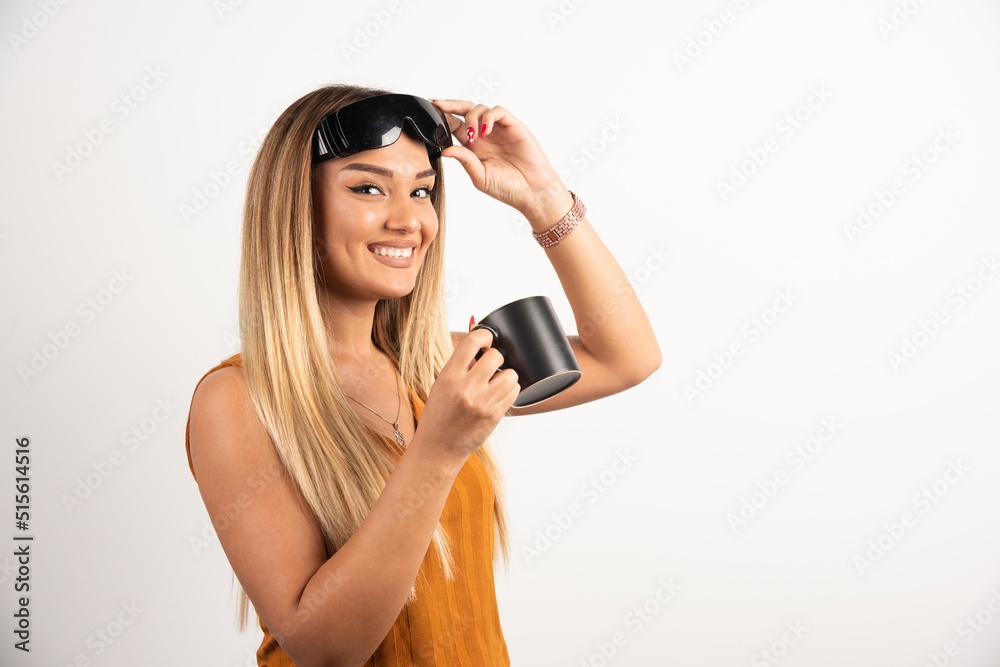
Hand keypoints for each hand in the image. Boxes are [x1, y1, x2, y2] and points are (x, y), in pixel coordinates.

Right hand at [416, 328, 519, 460]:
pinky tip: (499, 393)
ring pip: (510, 374)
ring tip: (496, 381)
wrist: (438, 448)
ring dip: (506, 374)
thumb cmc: (438, 416)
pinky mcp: (495, 415)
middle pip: (495, 356)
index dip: (484, 335)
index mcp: (449, 376)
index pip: (472, 342)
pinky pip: (513, 392)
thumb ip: (460, 366)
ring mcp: (483, 403)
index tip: (487, 339)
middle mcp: (467, 388)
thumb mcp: (441, 385)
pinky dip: (510, 389)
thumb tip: (480, 345)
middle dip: (495, 357)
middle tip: (490, 365)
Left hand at [432, 98, 572, 224]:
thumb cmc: (508, 188)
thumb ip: (464, 161)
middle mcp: (485, 135)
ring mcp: (499, 129)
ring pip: (480, 109)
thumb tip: (445, 150)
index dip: (443, 117)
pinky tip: (485, 132)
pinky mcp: (513, 126)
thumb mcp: (480, 177)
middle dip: (450, 105)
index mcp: (474, 147)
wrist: (532, 191)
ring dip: (471, 118)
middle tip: (438, 104)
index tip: (430, 112)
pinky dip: (488, 117)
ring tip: (473, 136)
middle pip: (464, 111)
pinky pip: (497, 111)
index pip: (454, 126)